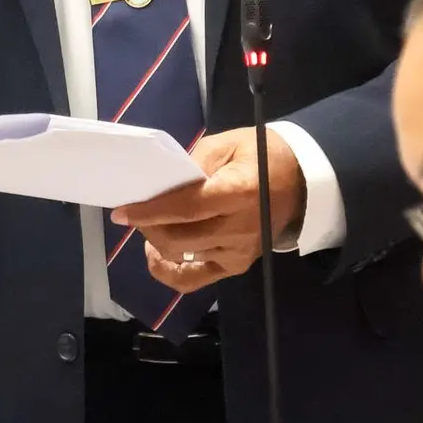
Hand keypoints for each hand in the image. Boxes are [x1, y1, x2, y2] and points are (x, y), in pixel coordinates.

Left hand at [110, 128, 306, 292]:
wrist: (300, 181)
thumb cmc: (262, 156)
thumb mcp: (227, 144)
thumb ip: (193, 162)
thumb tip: (161, 182)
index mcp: (238, 193)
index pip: (186, 207)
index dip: (150, 211)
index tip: (121, 211)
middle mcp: (239, 228)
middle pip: (177, 237)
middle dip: (146, 225)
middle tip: (134, 211)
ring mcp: (238, 252)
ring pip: (181, 255)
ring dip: (155, 240)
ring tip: (148, 224)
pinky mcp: (236, 266)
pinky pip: (194, 279)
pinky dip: (168, 271)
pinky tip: (155, 256)